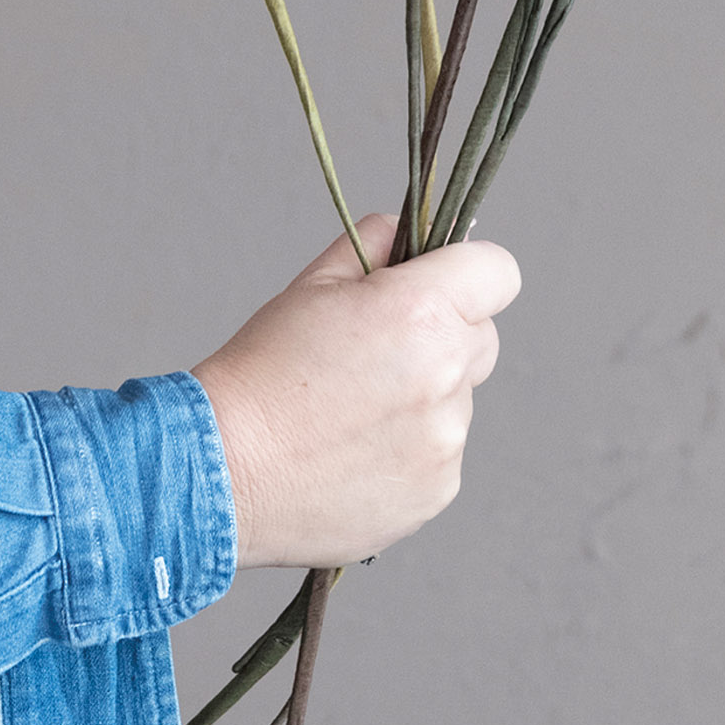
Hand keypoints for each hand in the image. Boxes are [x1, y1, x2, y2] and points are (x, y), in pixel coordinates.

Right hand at [188, 217, 521, 573]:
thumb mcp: (315, 283)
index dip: (470, 273)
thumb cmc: (264, 371)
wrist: (225, 469)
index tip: (440, 285)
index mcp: (422, 311)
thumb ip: (378, 242)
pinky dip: (412, 450)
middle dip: (445, 335)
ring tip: (354, 412)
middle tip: (379, 351)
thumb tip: (413, 233)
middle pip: (482, 338)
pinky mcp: (436, 491)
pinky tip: (356, 452)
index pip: (499, 273)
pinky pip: (442, 454)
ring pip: (459, 401)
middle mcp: (446, 375)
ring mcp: (445, 441)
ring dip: (425, 398)